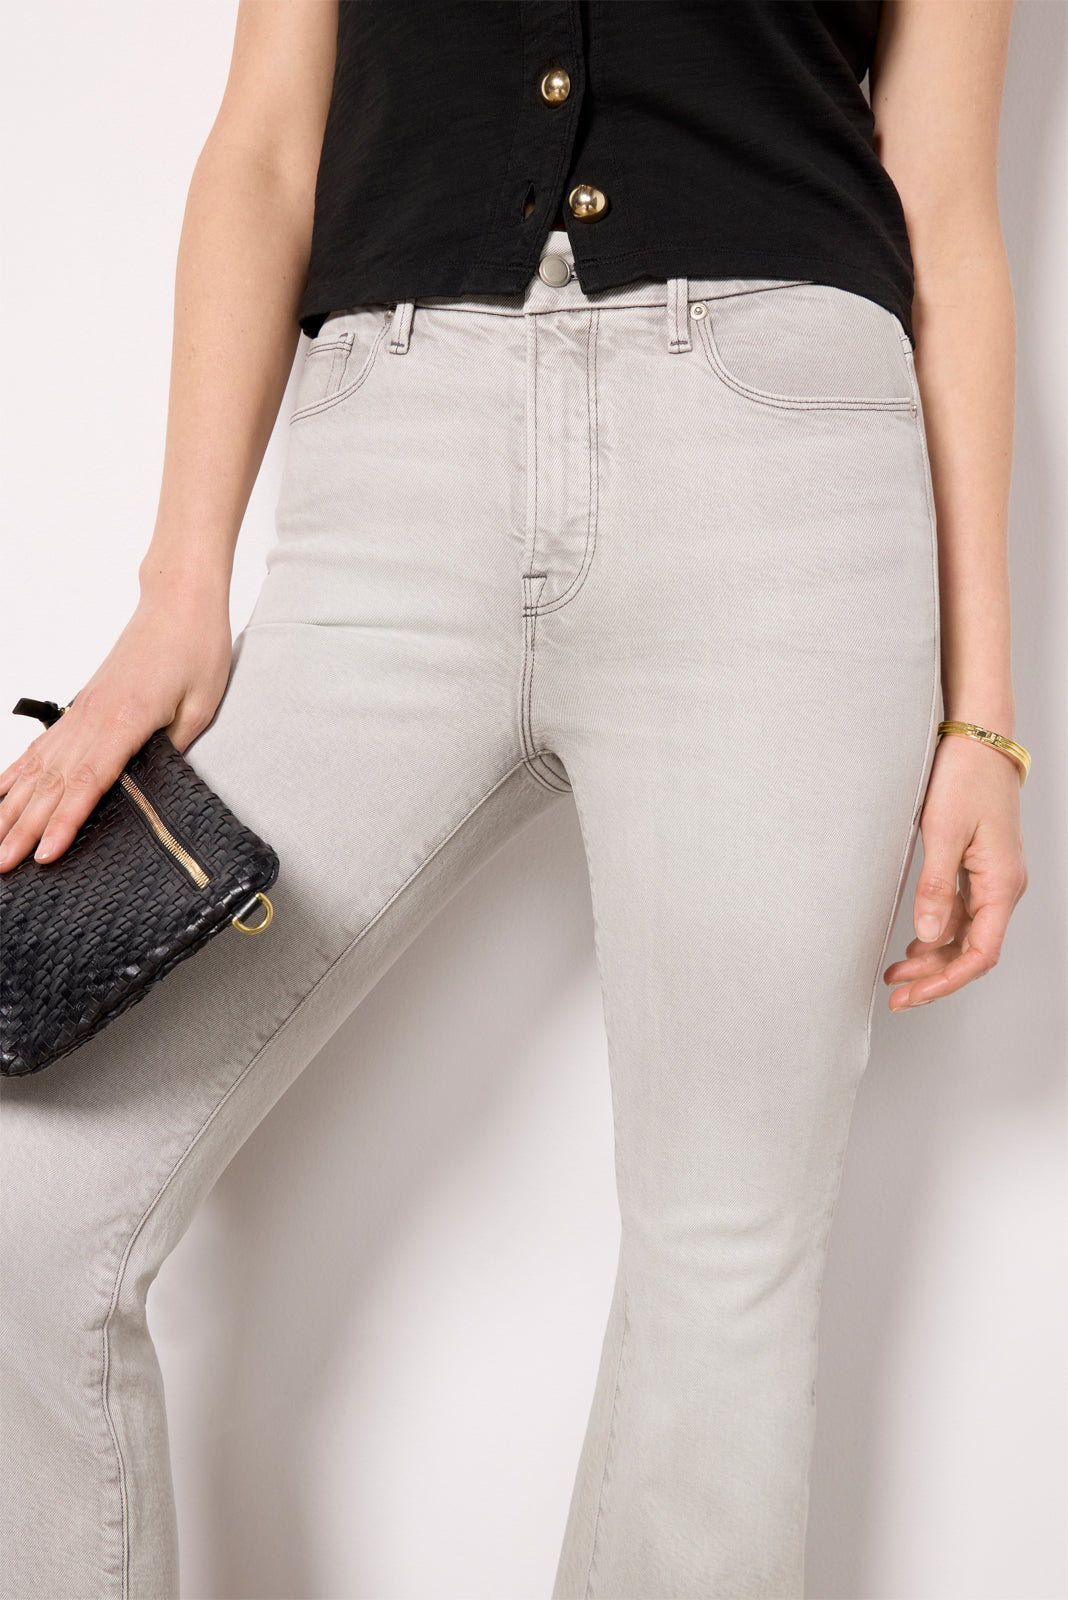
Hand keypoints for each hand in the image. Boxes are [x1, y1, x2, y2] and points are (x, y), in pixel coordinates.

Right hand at [0, 583, 232, 872]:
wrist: (177, 602)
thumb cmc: (195, 647)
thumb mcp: (200, 706)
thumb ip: (174, 750)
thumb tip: (153, 786)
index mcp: (125, 720)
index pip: (88, 781)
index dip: (64, 822)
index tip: (45, 854)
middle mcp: (93, 718)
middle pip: (52, 783)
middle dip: (24, 828)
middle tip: (4, 865)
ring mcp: (82, 711)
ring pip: (38, 768)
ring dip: (13, 808)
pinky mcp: (81, 706)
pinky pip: (41, 746)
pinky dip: (16, 773)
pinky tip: (0, 795)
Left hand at [882, 731, 1027, 1009]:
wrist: (978, 739)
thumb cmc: (965, 777)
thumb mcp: (941, 833)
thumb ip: (935, 888)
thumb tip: (928, 936)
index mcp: (1001, 885)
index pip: (980, 954)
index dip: (946, 981)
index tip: (913, 995)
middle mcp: (1002, 887)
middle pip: (972, 951)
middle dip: (934, 978)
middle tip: (895, 995)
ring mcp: (992, 878)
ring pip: (966, 934)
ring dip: (933, 958)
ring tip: (896, 974)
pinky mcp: (979, 867)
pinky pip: (963, 913)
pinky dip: (938, 933)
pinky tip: (915, 944)